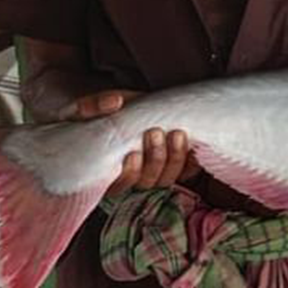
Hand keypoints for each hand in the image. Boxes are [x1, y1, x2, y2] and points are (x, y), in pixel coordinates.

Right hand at [65, 89, 200, 195]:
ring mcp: (154, 171)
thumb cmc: (107, 112)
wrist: (131, 109)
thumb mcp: (94, 105)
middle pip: (146, 182)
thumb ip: (94, 105)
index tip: (133, 155)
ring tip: (176, 134)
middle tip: (155, 133)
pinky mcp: (174, 165)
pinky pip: (187, 173)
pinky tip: (193, 147)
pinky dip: (191, 162)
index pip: (119, 185)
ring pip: (166, 179)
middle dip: (154, 160)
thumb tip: (114, 102)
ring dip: (174, 158)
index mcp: (109, 170)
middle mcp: (133, 175)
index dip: (129, 174)